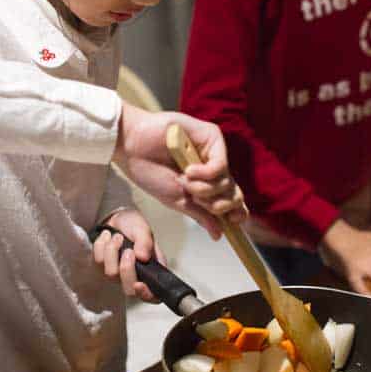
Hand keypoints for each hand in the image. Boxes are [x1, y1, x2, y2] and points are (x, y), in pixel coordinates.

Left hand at [92, 208, 166, 302]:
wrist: (117, 218)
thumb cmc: (133, 226)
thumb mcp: (143, 229)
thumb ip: (145, 242)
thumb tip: (143, 257)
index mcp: (151, 271)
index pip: (152, 296)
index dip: (146, 295)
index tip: (138, 284)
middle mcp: (135, 277)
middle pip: (128, 290)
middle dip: (126, 269)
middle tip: (128, 249)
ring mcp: (117, 275)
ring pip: (111, 274)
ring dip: (113, 251)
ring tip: (117, 236)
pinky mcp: (101, 268)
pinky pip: (97, 262)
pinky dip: (101, 245)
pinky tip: (107, 236)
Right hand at [113, 104, 246, 237]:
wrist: (133, 146)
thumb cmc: (151, 172)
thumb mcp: (177, 201)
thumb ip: (200, 215)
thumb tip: (218, 234)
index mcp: (207, 184)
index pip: (231, 201)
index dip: (237, 213)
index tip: (234, 222)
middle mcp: (213, 168)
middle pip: (234, 194)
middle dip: (217, 204)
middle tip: (196, 199)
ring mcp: (214, 152)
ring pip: (228, 182)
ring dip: (205, 189)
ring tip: (184, 181)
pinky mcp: (212, 137)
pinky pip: (221, 164)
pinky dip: (206, 174)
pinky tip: (188, 170)